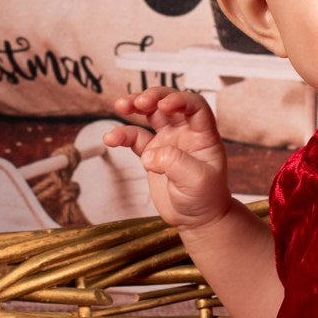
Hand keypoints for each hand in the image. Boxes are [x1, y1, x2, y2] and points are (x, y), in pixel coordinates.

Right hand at [105, 87, 234, 230]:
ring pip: (150, 114)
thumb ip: (175, 163)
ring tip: (121, 105)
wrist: (196, 220)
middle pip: (169, 103)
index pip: (194, 106)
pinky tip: (110, 138)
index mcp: (203, 134)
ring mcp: (168, 141)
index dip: (180, 100)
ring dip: (135, 106)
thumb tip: (150, 155)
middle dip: (153, 97)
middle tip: (138, 102)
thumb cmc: (206, 199)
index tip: (164, 105)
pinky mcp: (152, 153)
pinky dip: (122, 135)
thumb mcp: (197, 181)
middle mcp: (186, 133)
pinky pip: (135, 138)